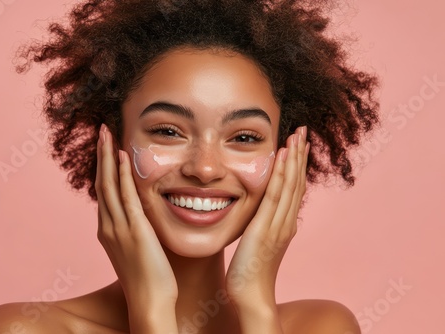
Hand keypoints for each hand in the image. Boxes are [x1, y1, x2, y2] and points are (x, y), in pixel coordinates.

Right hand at [94, 124, 177, 331]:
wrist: (149, 301)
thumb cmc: (149, 279)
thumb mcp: (137, 249)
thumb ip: (137, 229)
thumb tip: (144, 217)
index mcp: (108, 230)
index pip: (104, 192)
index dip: (104, 168)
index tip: (107, 149)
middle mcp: (108, 226)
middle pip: (101, 183)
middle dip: (100, 155)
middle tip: (101, 131)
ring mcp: (118, 228)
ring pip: (108, 184)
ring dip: (107, 157)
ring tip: (106, 133)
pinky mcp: (134, 230)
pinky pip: (126, 196)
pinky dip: (122, 174)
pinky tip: (122, 156)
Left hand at [226, 126, 308, 312]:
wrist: (251, 295)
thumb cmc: (250, 273)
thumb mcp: (259, 244)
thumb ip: (263, 227)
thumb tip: (264, 216)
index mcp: (284, 225)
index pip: (294, 190)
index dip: (298, 167)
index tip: (300, 146)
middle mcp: (286, 222)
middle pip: (297, 183)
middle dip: (300, 156)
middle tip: (303, 132)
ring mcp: (278, 224)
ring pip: (290, 185)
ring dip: (294, 159)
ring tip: (297, 136)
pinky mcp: (266, 227)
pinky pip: (275, 195)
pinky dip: (281, 174)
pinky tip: (283, 156)